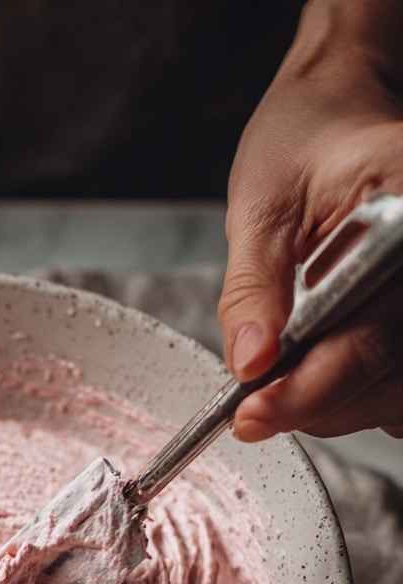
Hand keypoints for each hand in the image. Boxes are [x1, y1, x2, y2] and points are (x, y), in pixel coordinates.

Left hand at [218, 3, 402, 441]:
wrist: (337, 114)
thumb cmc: (304, 141)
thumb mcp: (261, 207)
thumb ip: (254, 291)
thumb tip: (250, 364)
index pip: (370, 340)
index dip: (308, 391)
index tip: (251, 415)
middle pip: (389, 380)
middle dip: (313, 402)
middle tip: (253, 399)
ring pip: (397, 395)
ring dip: (335, 404)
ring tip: (285, 376)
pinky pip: (401, 386)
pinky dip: (358, 395)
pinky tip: (323, 369)